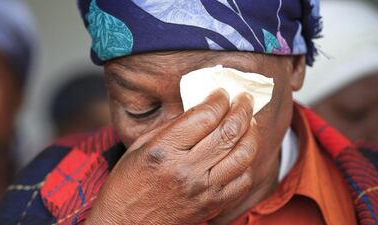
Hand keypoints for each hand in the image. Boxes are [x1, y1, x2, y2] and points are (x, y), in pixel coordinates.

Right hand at [85, 89, 258, 224]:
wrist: (126, 222)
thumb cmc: (129, 181)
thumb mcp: (141, 145)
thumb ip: (173, 126)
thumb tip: (202, 107)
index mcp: (165, 150)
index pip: (205, 116)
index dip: (219, 99)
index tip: (222, 93)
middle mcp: (187, 170)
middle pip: (229, 132)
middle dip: (242, 109)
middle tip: (244, 99)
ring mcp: (203, 190)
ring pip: (243, 155)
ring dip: (251, 133)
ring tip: (249, 122)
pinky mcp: (213, 205)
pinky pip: (243, 180)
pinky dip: (247, 162)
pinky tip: (241, 151)